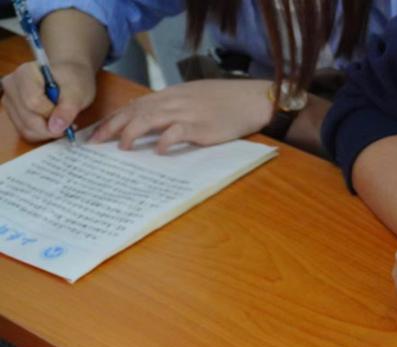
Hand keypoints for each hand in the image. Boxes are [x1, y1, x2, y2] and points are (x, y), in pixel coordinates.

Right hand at [1, 60, 94, 141]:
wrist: (69, 75)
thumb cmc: (73, 78)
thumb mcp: (77, 91)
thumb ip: (67, 109)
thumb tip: (55, 128)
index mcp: (26, 74)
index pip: (33, 102)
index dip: (52, 113)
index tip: (68, 112)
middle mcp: (12, 86)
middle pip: (27, 118)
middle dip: (51, 127)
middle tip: (69, 124)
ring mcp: (10, 100)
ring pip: (25, 128)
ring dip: (47, 132)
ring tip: (63, 123)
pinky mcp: (13, 112)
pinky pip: (26, 131)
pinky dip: (42, 133)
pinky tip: (54, 125)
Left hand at [89, 79, 274, 152]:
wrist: (251, 99)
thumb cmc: (225, 101)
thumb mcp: (193, 97)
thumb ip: (171, 106)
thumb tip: (149, 121)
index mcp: (170, 95)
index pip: (134, 105)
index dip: (113, 119)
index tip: (97, 133)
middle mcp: (174, 102)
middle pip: (135, 112)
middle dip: (112, 127)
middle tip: (95, 143)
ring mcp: (187, 113)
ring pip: (150, 119)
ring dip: (132, 133)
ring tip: (120, 147)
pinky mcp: (202, 127)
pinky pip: (178, 132)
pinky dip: (166, 141)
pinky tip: (158, 151)